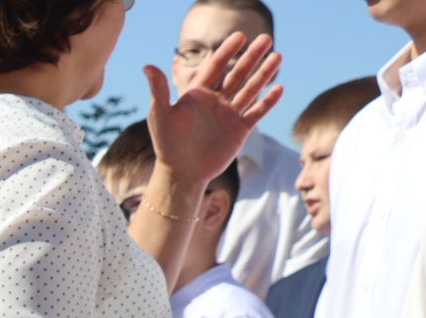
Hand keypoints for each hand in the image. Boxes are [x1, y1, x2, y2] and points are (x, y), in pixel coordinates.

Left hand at [142, 32, 281, 186]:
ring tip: (278, 56)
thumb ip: (158, 90)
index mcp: (199, 94)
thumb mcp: (160, 115)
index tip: (239, 36)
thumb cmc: (167, 144)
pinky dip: (268, 101)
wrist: (181, 172)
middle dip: (251, 56)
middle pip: (237, 74)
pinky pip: (256, 112)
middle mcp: (216, 101)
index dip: (227, 51)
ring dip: (264, 74)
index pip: (215, 66)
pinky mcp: (239, 130)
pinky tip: (279, 88)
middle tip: (266, 38)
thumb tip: (146, 66)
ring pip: (250, 90)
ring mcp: (229, 114)